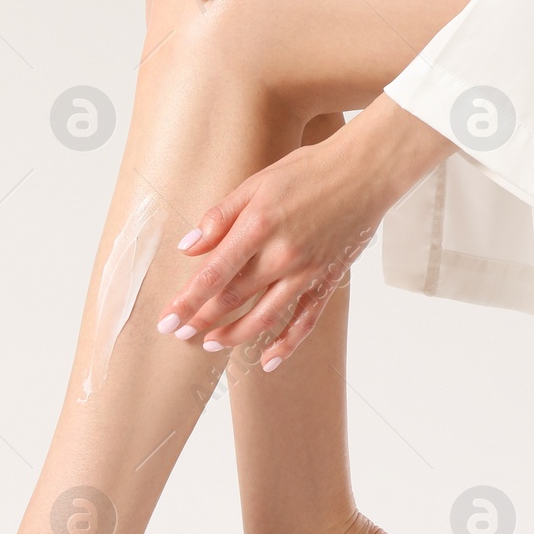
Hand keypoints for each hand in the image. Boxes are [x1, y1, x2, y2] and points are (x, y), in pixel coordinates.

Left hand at [157, 98, 452, 369]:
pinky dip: (287, 345)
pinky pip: (305, 321)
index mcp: (258, 228)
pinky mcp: (328, 281)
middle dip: (201, 321)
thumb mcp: (256, 183)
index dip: (187, 302)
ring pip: (264, 316)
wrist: (366, 172)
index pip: (213, 276)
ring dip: (234, 336)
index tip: (166, 321)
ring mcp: (307, 273)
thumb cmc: (308, 171)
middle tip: (179, 335)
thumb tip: (188, 247)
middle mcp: (281, 256)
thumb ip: (220, 217)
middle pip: (233, 299)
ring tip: (210, 344)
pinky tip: (268, 361)